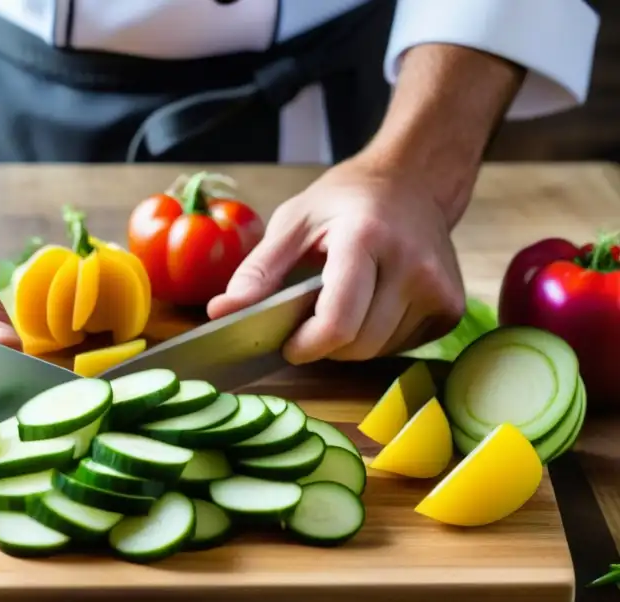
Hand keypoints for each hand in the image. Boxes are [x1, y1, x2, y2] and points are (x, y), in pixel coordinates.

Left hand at [206, 157, 466, 363]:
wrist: (414, 181)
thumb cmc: (346, 200)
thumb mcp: (292, 223)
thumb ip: (256, 272)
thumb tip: (219, 312)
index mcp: (366, 239)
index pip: (338, 322)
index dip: (306, 345)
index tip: (287, 343)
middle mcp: (412, 265)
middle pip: (357, 345)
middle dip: (323, 344)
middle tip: (309, 320)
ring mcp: (438, 288)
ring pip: (379, 351)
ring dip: (349, 343)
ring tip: (343, 303)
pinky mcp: (450, 307)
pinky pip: (401, 347)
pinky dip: (377, 338)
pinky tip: (373, 305)